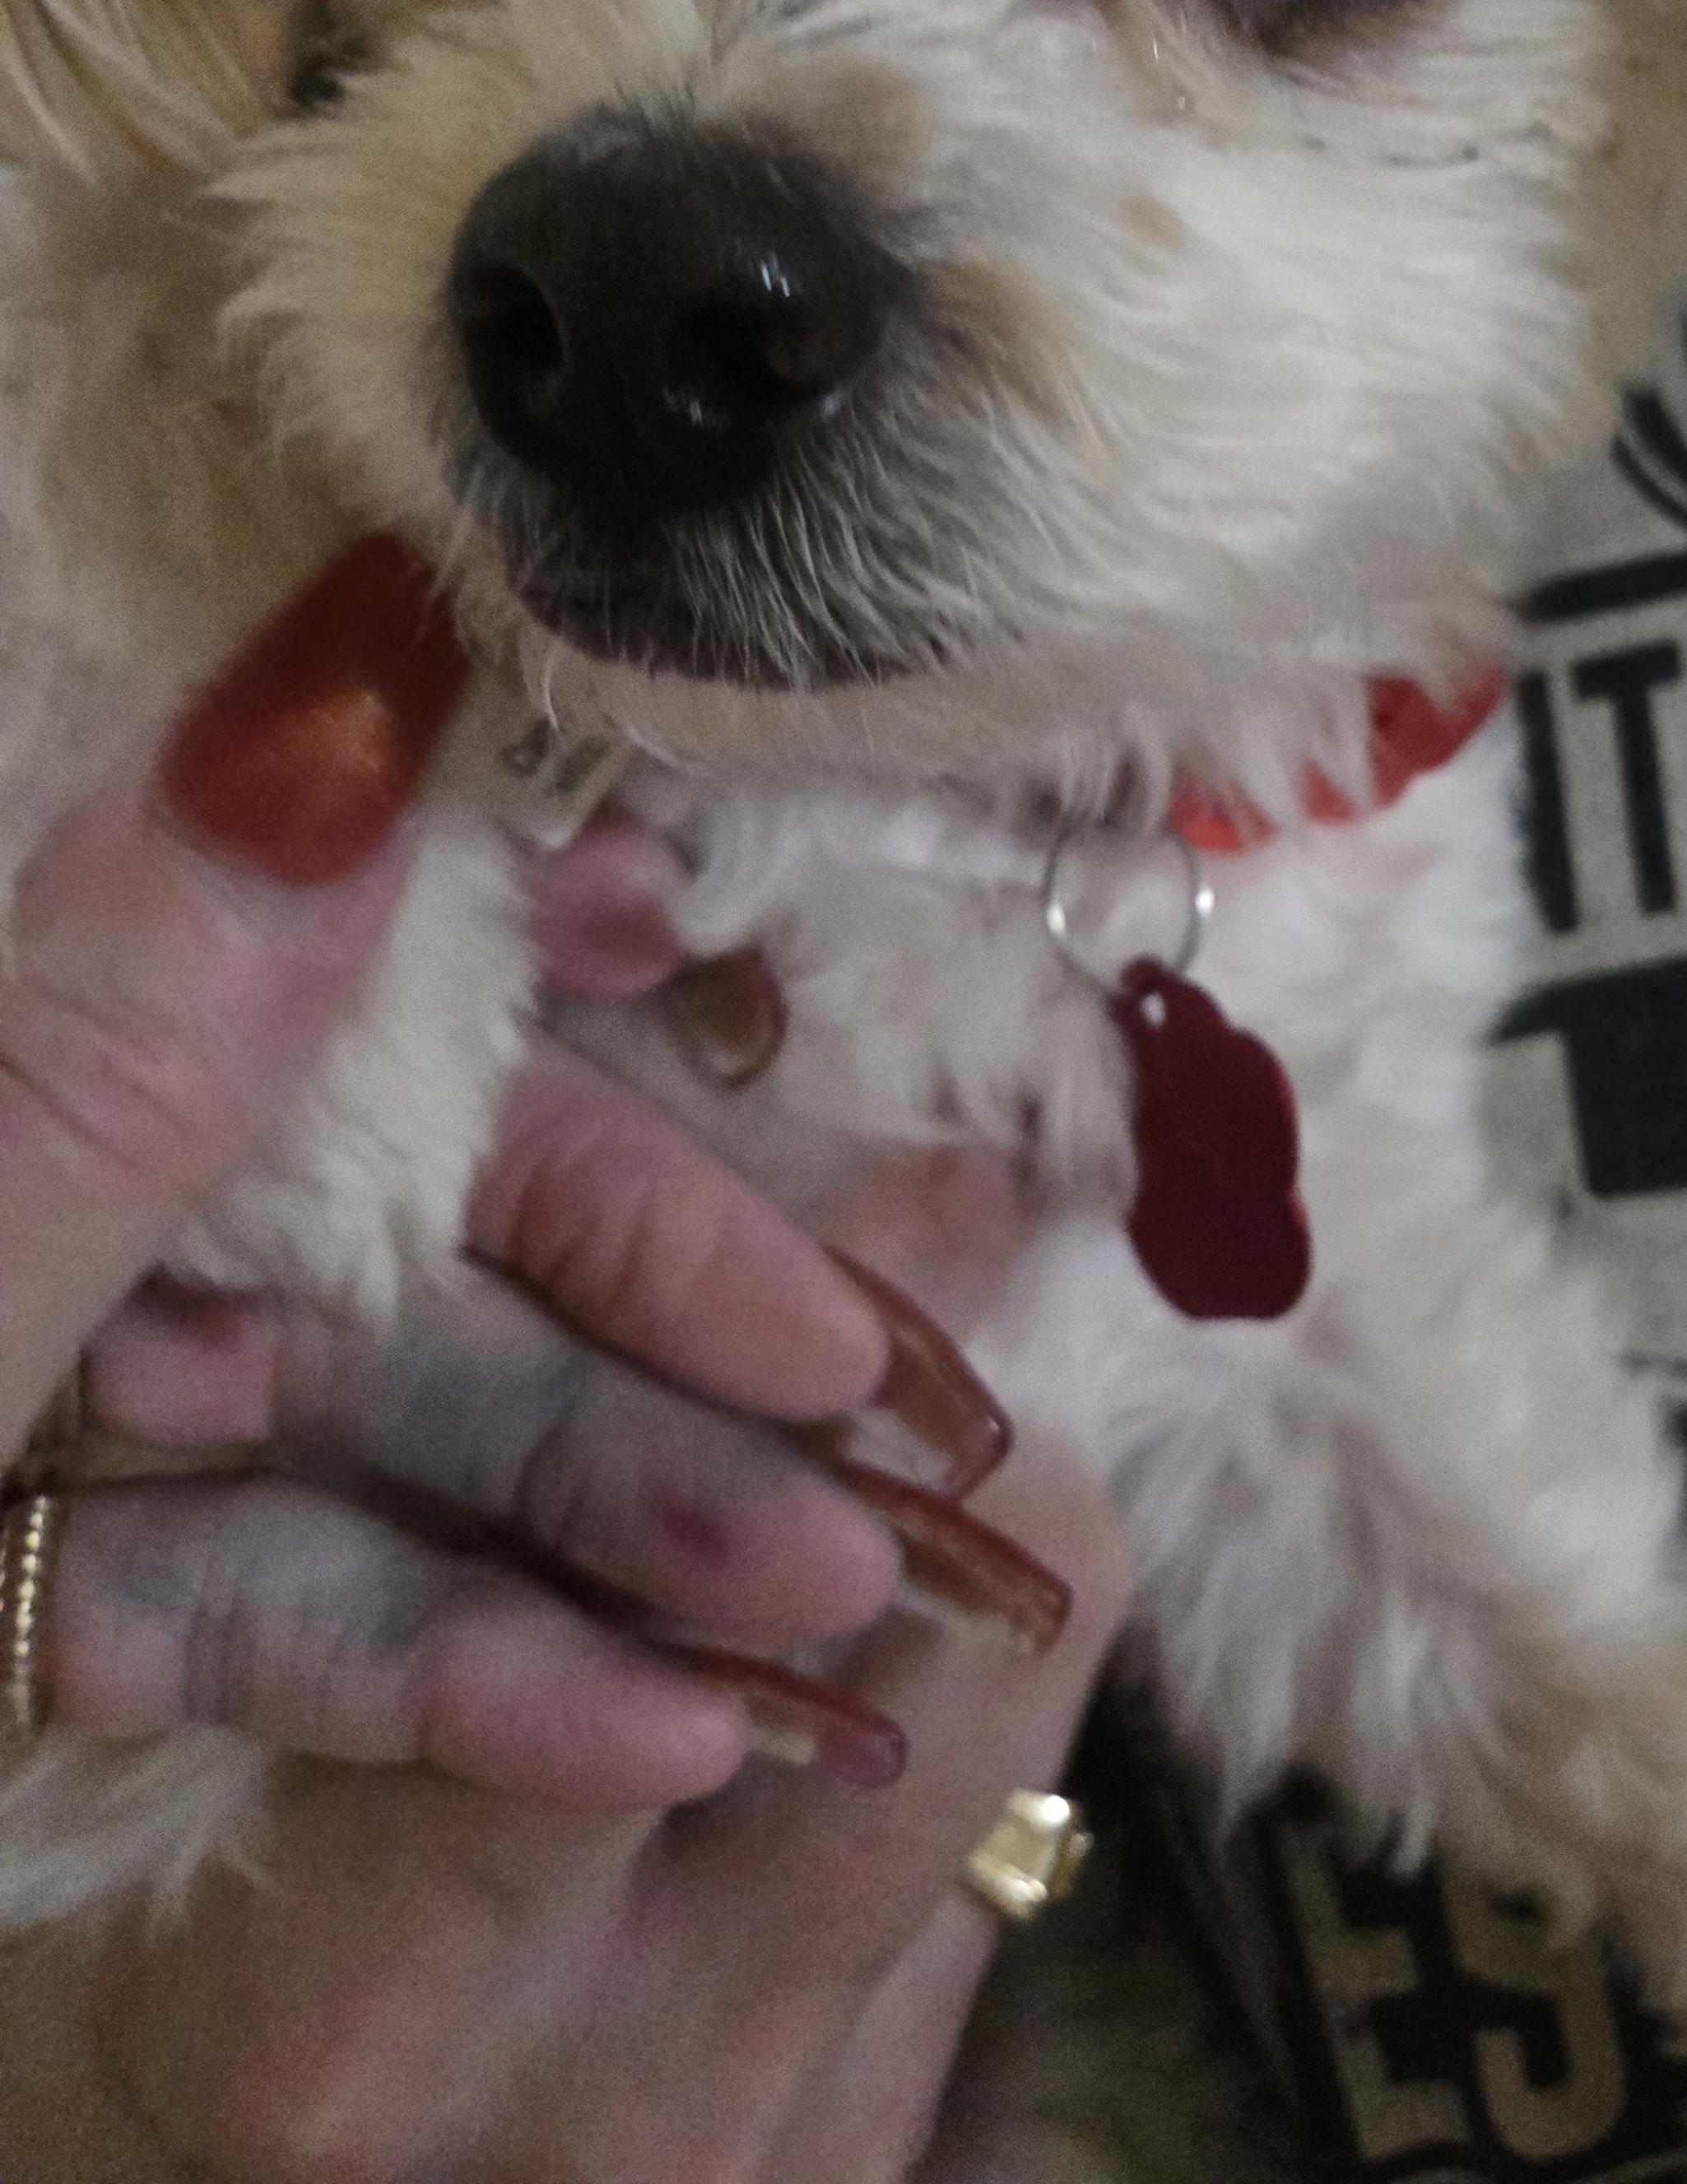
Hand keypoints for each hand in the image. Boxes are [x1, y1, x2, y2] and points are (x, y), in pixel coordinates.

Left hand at [0, 551, 1128, 2177]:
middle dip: (652, 1301)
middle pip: (397, 1221)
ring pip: (375, 1434)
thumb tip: (363, 676)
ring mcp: (55, 1428)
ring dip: (612, 1516)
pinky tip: (667, 1732)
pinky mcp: (50, 1633)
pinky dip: (461, 1685)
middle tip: (878, 1385)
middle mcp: (60, 1220)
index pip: (297, 954)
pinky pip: (276, 1620)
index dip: (507, 930)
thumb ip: (121, 1042)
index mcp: (21, 1073)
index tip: (689, 931)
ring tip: (831, 1598)